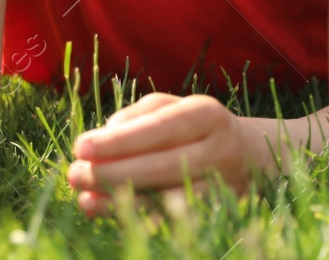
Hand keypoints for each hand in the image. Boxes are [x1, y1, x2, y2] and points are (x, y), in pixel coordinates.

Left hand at [67, 94, 273, 217]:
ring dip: (121, 202)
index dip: (119, 140)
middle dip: (113, 172)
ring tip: (85, 200)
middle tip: (74, 174)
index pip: (159, 128)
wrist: (254, 157)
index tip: (81, 146)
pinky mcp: (218, 213)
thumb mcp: (174, 107)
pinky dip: (140, 220)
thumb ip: (138, 115)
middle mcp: (220, 149)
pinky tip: (110, 214)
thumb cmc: (198, 127)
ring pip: (168, 198)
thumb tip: (106, 134)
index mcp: (207, 114)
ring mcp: (222, 186)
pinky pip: (175, 222)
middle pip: (162, 165)